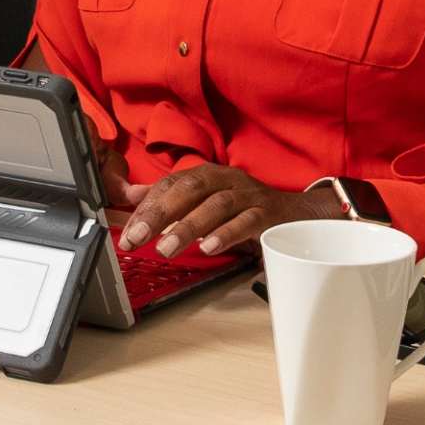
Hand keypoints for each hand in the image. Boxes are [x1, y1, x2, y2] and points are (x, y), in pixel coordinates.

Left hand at [117, 164, 338, 258]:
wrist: (297, 213)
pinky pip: (247, 221)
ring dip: (189, 226)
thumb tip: (133, 199)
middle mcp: (226, 180)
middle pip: (189, 190)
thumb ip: (172, 202)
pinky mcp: (268, 214)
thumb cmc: (245, 208)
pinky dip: (226, 233)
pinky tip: (208, 247)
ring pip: (216, 205)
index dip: (146, 207)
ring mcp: (248, 195)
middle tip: (137, 239)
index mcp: (207, 175)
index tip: (127, 233)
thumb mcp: (207, 202)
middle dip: (160, 214)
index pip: (170, 185)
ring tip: (166, 248)